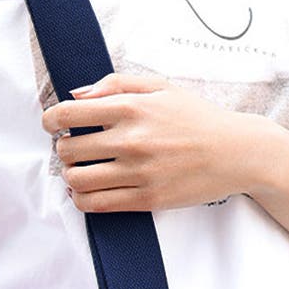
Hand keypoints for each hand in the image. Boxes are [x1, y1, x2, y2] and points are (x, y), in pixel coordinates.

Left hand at [41, 71, 277, 212]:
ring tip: (81, 169)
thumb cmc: (196, 117)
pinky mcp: (147, 198)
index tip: (53, 124)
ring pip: (77, 180)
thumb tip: (76, 95)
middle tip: (74, 148)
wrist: (237, 152)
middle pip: (67, 150)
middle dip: (63, 149)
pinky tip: (87, 189)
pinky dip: (81, 199)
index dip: (50, 120)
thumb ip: (115, 83)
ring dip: (71, 175)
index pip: (68, 115)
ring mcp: (139, 172)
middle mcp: (132, 140)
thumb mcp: (160, 86)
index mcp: (132, 107)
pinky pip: (96, 204)